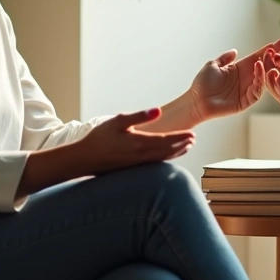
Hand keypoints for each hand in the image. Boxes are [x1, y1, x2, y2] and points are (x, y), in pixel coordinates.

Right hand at [76, 108, 194, 173]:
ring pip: (163, 159)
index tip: (192, 134)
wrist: (85, 159)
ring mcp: (138, 164)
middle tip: (193, 139)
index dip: (181, 137)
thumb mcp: (118, 121)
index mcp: (139, 143)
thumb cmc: (100, 138)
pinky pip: (156, 163)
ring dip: (176, 152)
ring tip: (186, 147)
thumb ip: (139, 116)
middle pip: (168, 151)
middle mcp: (142, 156)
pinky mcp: (134, 168)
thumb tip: (158, 110)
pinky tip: (168, 155)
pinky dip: (166, 158)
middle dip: (182, 144)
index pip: (166, 140)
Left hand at [190, 35, 279, 120]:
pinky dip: (261, 78)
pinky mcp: (247, 100)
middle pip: (270, 63)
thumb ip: (224, 58)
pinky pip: (258, 89)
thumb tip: (235, 51)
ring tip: (276, 54)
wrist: (197, 101)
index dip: (275, 47)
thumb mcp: (212, 65)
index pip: (262, 55)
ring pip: (266, 76)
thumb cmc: (202, 84)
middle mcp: (249, 76)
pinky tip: (261, 67)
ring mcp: (250, 88)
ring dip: (272, 64)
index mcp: (242, 67)